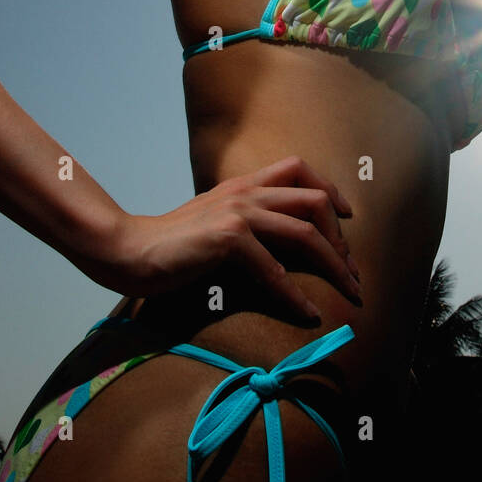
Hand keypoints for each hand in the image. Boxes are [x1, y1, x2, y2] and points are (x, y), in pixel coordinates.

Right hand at [102, 156, 361, 320]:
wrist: (129, 249)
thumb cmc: (171, 243)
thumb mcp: (214, 219)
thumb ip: (244, 219)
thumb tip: (276, 240)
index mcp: (243, 184)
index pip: (298, 167)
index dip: (330, 188)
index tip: (348, 216)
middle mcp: (245, 192)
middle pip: (314, 201)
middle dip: (341, 238)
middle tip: (352, 269)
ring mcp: (238, 213)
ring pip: (305, 233)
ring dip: (334, 265)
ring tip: (347, 290)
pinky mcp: (228, 239)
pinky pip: (275, 270)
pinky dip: (296, 296)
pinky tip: (308, 314)